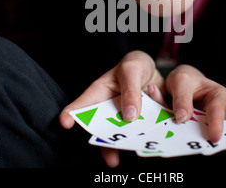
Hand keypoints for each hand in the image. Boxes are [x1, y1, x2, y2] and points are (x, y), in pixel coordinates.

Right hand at [59, 50, 164, 166]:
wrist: (154, 71)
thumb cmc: (136, 65)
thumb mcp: (132, 70)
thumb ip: (131, 91)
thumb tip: (129, 117)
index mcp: (101, 93)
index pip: (82, 104)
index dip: (70, 113)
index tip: (64, 122)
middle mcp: (111, 109)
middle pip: (103, 128)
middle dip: (105, 144)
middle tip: (109, 159)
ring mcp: (127, 117)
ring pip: (125, 135)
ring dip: (128, 145)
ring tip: (119, 159)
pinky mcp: (143, 122)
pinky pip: (147, 129)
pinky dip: (154, 130)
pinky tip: (160, 125)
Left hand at [164, 64, 225, 142]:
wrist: (177, 83)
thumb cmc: (185, 78)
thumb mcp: (181, 81)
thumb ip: (182, 97)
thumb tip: (182, 118)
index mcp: (219, 98)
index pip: (217, 112)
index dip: (217, 125)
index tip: (215, 137)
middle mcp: (213, 115)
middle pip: (205, 128)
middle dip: (192, 134)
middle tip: (180, 137)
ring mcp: (200, 125)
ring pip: (188, 132)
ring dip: (174, 129)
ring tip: (164, 122)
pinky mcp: (186, 130)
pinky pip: (176, 132)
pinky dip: (165, 126)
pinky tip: (157, 115)